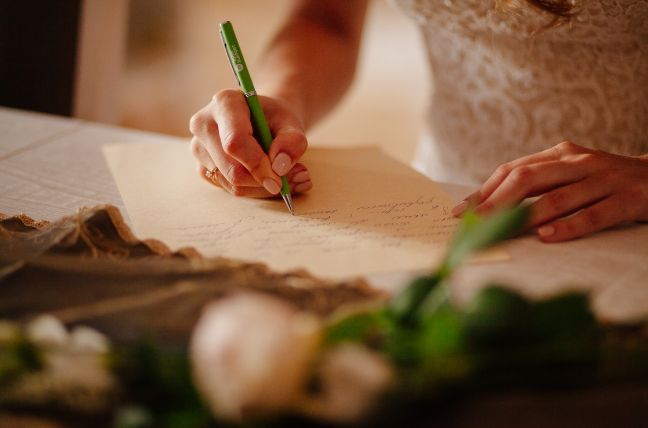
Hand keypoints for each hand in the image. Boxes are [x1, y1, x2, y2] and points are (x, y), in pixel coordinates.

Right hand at [189, 89, 311, 197]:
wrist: (263, 120)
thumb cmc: (276, 119)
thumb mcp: (292, 123)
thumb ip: (292, 141)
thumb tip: (280, 167)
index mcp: (225, 102)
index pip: (235, 143)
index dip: (257, 165)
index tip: (279, 180)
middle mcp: (204, 123)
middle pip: (231, 168)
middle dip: (263, 180)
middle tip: (294, 180)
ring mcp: (199, 147)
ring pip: (230, 183)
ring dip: (262, 187)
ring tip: (288, 177)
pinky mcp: (202, 167)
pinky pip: (228, 189)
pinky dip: (254, 189)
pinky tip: (270, 178)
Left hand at [452, 141, 647, 241]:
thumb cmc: (605, 179)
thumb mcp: (570, 172)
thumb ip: (538, 184)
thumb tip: (492, 205)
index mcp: (559, 154)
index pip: (513, 169)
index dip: (485, 190)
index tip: (461, 210)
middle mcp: (578, 163)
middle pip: (528, 179)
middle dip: (495, 202)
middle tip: (472, 222)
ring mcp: (603, 179)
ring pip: (557, 197)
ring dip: (524, 217)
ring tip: (500, 231)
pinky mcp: (627, 199)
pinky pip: (594, 214)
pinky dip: (569, 226)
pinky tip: (547, 237)